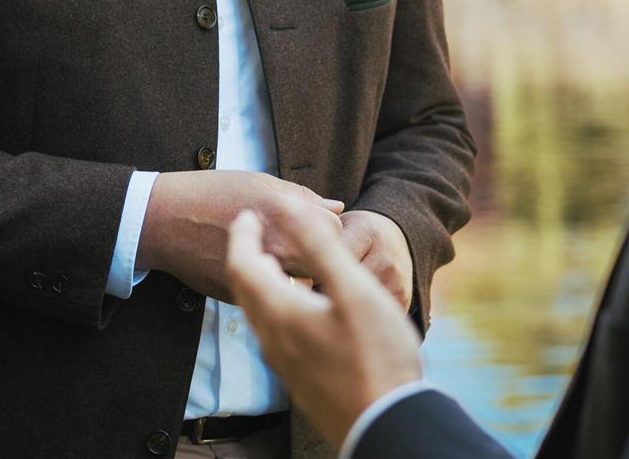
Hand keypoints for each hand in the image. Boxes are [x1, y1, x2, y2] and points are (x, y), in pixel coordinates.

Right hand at [138, 170, 343, 301]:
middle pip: (324, 262)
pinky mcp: (243, 296)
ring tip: (282, 258)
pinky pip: (274, 295)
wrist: (163, 220)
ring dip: (300, 274)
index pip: (334, 230)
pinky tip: (261, 269)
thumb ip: (303, 197)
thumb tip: (336, 207)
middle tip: (302, 244)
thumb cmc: (210, 193)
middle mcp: (276, 251)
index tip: (313, 223)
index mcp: (284, 218)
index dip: (327, 225)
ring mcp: (259, 277)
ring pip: (302, 285)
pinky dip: (274, 285)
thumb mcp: (260, 182)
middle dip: (319, 255)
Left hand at [225, 204, 422, 445]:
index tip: (247, 213)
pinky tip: (300, 306)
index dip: (241, 235)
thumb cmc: (376, 355)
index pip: (241, 265)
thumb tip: (288, 207)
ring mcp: (284, 364)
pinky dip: (276, 306)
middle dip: (246, 255)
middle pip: (244, 290)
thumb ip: (319, 246)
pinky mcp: (299, 379)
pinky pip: (274, 333)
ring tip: (278, 262)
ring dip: (261, 282)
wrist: (387, 423)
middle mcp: (272, 340)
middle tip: (256, 230)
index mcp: (281, 314)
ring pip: (259, 314)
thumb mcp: (354, 290)